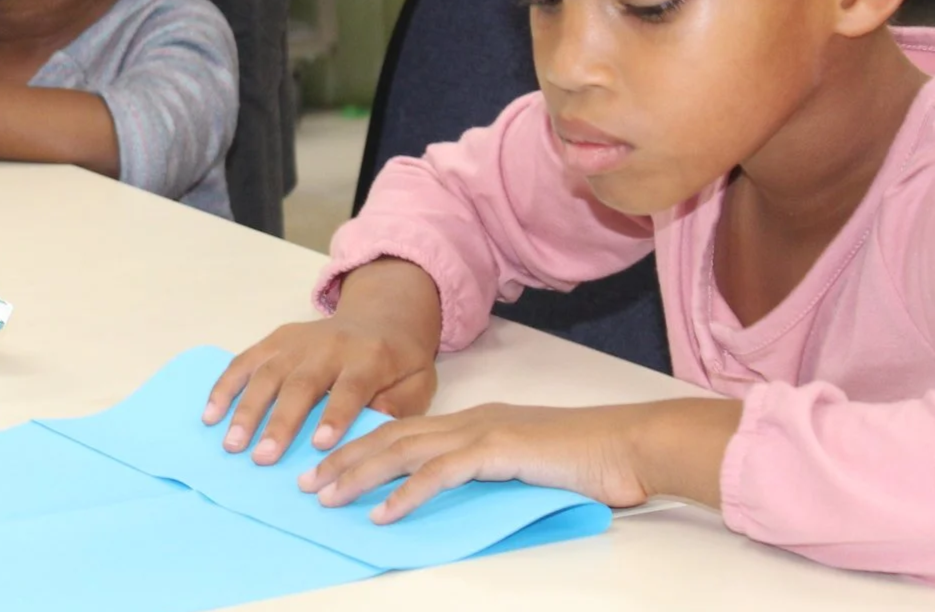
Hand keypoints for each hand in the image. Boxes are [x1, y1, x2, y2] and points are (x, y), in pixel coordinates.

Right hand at [203, 266, 441, 466]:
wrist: (383, 315)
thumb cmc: (400, 361)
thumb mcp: (418, 382)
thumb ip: (400, 406)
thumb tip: (374, 429)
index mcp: (370, 357)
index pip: (351, 386)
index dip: (336, 414)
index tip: (320, 444)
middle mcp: (330, 346)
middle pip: (302, 383)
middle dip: (281, 421)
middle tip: (262, 457)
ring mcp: (299, 341)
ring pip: (268, 373)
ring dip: (247, 408)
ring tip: (232, 443)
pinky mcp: (277, 340)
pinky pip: (246, 361)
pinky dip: (226, 386)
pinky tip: (211, 414)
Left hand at [301, 403, 655, 523]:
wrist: (629, 445)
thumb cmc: (587, 461)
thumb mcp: (524, 466)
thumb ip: (488, 473)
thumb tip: (453, 495)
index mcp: (474, 422)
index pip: (404, 432)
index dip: (361, 449)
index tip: (326, 468)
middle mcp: (470, 420)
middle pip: (391, 437)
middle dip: (344, 459)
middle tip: (306, 482)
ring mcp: (483, 431)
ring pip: (404, 450)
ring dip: (361, 475)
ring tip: (326, 497)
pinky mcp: (498, 450)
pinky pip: (441, 473)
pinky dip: (407, 493)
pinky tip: (382, 514)